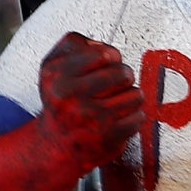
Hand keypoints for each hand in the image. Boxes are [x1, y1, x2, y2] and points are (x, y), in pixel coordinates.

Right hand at [37, 33, 141, 171]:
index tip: (108, 63)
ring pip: (135, 94)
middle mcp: (70, 97)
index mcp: (57, 75)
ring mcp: (90, 118)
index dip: (112, 56)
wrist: (55, 146)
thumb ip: (73, 44)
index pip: (103, 54)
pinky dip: (132, 117)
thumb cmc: (60, 103)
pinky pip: (138, 117)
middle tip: (116, 83)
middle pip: (122, 73)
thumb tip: (100, 44)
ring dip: (130, 97)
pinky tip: (118, 119)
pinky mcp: (107, 137)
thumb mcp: (52, 67)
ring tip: (116, 102)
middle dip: (124, 76)